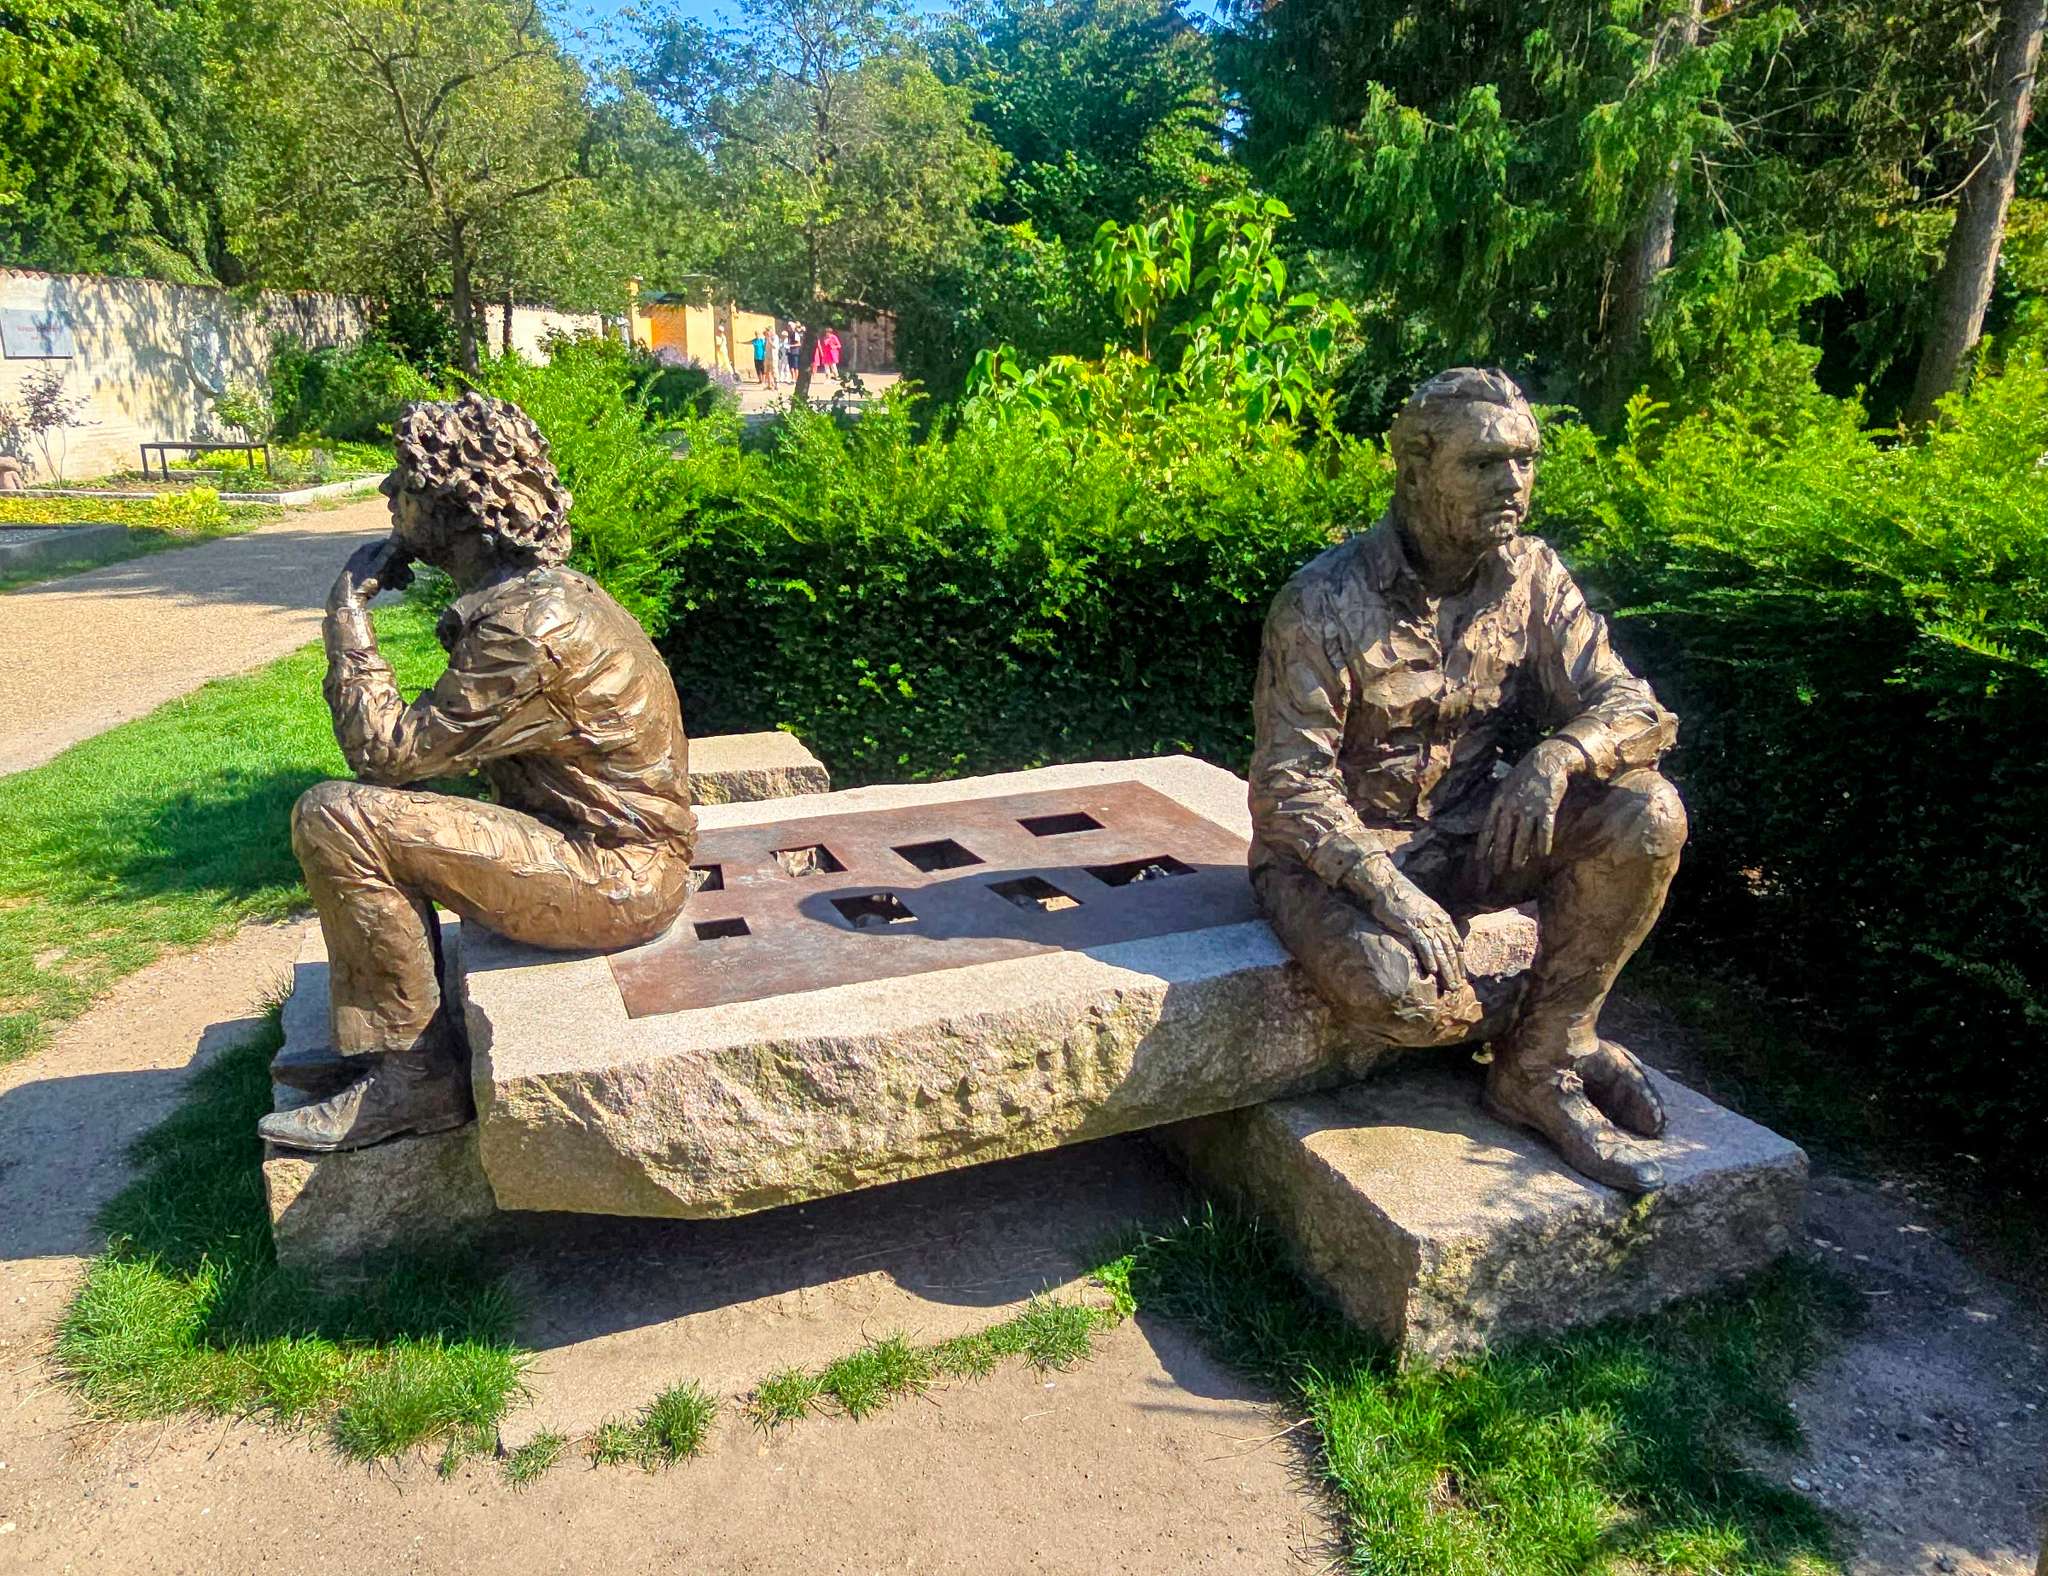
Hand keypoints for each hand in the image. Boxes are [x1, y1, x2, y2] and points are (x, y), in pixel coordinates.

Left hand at [332, 537, 412, 606]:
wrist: (345, 599)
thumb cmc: (362, 582)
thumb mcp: (378, 567)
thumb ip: (387, 553)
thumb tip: (397, 537)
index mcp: (366, 550)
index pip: (387, 545)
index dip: (401, 552)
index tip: (413, 560)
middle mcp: (363, 555)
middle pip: (386, 557)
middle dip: (400, 567)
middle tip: (410, 576)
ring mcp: (361, 565)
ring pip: (382, 567)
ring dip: (395, 576)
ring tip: (403, 586)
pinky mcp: (360, 575)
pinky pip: (376, 574)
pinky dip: (385, 580)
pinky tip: (391, 588)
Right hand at [1359, 860, 1466, 989]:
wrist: (1388, 886)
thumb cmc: (1402, 898)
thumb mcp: (1422, 909)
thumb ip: (1430, 923)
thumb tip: (1433, 937)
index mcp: (1442, 918)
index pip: (1456, 943)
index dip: (1460, 961)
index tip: (1461, 976)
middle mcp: (1437, 921)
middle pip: (1450, 950)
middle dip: (1455, 970)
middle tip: (1457, 987)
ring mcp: (1425, 923)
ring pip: (1440, 950)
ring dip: (1445, 969)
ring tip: (1449, 984)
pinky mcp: (1412, 925)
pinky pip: (1423, 945)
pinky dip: (1429, 958)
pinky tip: (1432, 971)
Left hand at [1479, 738, 1577, 880]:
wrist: (1547, 759)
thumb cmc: (1525, 775)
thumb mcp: (1505, 786)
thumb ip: (1500, 805)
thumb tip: (1493, 825)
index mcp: (1499, 800)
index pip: (1487, 827)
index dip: (1484, 845)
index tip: (1479, 860)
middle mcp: (1512, 805)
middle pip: (1504, 835)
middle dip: (1500, 855)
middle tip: (1498, 871)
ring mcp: (1530, 807)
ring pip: (1523, 837)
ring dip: (1520, 854)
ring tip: (1517, 867)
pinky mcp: (1547, 807)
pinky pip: (1544, 830)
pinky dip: (1543, 844)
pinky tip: (1542, 855)